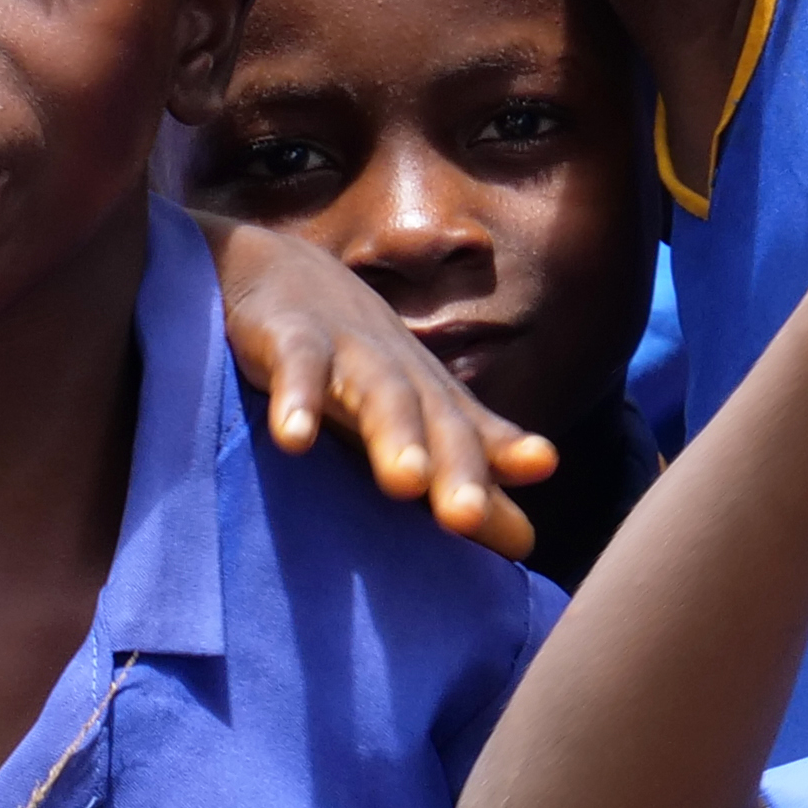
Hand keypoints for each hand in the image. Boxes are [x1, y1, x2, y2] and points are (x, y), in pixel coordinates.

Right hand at [210, 213, 556, 560]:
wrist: (279, 263)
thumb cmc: (359, 359)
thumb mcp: (413, 415)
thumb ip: (470, 474)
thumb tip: (528, 544)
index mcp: (433, 400)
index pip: (475, 440)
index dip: (503, 473)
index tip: (527, 532)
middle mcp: (402, 376)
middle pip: (437, 423)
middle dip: (457, 469)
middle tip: (470, 518)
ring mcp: (349, 352)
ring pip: (378, 394)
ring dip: (393, 434)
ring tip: (406, 482)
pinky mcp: (289, 337)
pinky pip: (297, 367)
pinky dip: (297, 398)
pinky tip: (295, 439)